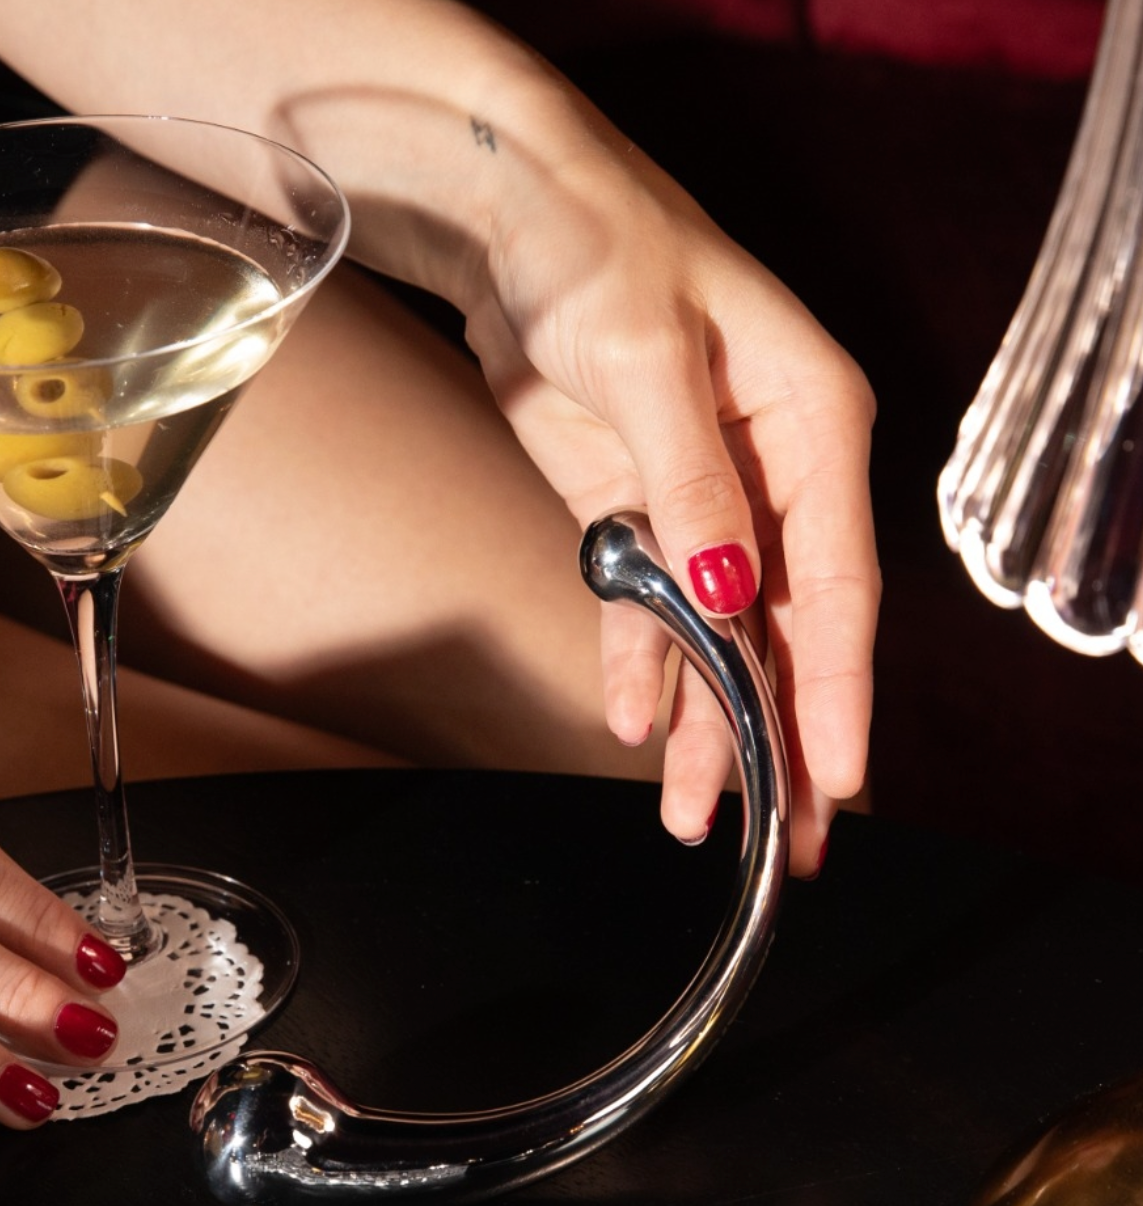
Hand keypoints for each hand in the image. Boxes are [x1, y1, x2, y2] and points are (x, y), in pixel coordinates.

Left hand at [462, 102, 877, 875]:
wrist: (511, 221)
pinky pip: (639, 606)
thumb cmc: (601, 252)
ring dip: (704, 724)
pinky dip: (635, 664)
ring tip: (695, 816)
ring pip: (712, 636)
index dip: (836, 689)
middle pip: (782, 630)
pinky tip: (632, 723)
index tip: (836, 778)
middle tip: (786, 842)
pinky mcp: (630, 510)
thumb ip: (689, 485)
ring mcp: (698, 498)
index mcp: (811, 428)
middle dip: (780, 735)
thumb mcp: (650, 362)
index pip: (834, 584)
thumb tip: (723, 592)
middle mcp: (768, 474)